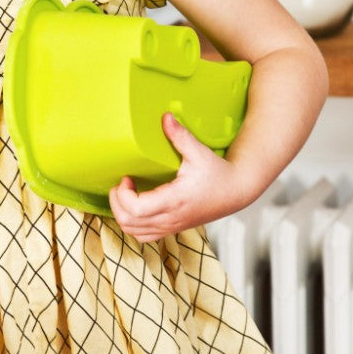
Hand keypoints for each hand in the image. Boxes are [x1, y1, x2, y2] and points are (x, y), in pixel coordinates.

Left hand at [109, 113, 253, 242]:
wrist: (236, 192)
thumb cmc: (218, 174)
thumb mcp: (199, 152)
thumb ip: (180, 136)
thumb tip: (165, 117)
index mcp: (175, 200)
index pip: (136, 209)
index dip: (123, 194)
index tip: (127, 177)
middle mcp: (170, 217)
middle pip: (128, 223)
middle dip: (116, 203)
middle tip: (121, 185)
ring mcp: (171, 226)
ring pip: (134, 232)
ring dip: (122, 214)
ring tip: (126, 195)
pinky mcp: (172, 228)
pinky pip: (143, 236)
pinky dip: (132, 224)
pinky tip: (136, 207)